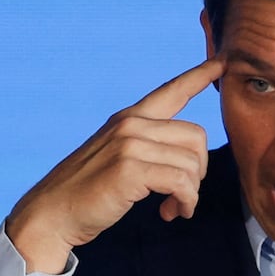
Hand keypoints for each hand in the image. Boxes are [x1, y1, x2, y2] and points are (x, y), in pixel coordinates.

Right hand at [5, 58, 224, 273]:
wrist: (52, 213)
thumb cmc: (87, 192)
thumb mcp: (116, 156)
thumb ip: (146, 146)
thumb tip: (186, 157)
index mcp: (129, 118)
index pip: (172, 90)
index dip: (200, 76)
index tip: (222, 62)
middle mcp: (131, 125)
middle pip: (196, 136)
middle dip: (199, 171)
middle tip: (183, 194)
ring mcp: (129, 145)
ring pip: (192, 163)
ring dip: (190, 193)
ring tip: (173, 207)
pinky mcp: (130, 170)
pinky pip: (181, 182)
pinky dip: (185, 202)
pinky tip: (171, 213)